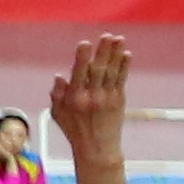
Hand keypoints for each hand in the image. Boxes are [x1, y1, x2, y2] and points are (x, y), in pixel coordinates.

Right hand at [43, 35, 126, 164]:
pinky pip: (122, 81)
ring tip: (119, 39)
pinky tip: (127, 55)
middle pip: (98, 70)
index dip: (82, 58)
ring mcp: (107, 98)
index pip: (78, 74)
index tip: (85, 43)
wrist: (97, 148)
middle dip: (103, 52)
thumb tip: (60, 76)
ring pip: (112, 73)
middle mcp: (92, 96)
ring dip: (116, 55)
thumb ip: (57, 94)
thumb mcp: (57, 113)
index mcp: (74, 98)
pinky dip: (124, 67)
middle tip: (107, 35)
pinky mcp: (119, 100)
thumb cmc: (74, 129)